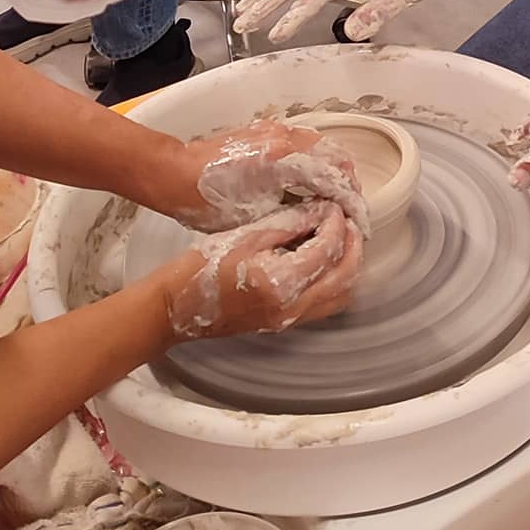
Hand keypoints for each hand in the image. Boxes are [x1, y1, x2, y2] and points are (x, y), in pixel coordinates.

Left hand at [152, 120, 369, 236]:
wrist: (171, 174)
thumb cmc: (206, 201)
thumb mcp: (257, 217)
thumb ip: (297, 213)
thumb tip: (324, 218)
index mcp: (285, 159)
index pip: (336, 176)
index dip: (352, 201)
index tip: (359, 222)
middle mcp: (284, 137)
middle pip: (334, 156)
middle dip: (347, 185)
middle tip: (350, 213)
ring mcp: (274, 131)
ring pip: (319, 148)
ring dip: (331, 173)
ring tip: (333, 203)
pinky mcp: (264, 132)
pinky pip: (302, 144)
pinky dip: (314, 164)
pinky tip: (309, 187)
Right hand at [154, 200, 363, 339]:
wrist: (176, 306)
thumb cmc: (201, 267)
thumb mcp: (247, 235)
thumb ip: (289, 223)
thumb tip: (321, 211)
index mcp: (280, 283)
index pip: (327, 250)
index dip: (336, 224)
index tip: (334, 206)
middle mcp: (291, 308)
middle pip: (345, 277)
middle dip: (352, 245)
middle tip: (348, 220)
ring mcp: (290, 320)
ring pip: (340, 295)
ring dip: (348, 266)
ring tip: (340, 237)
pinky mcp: (285, 323)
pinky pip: (325, 304)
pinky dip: (334, 280)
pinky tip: (323, 258)